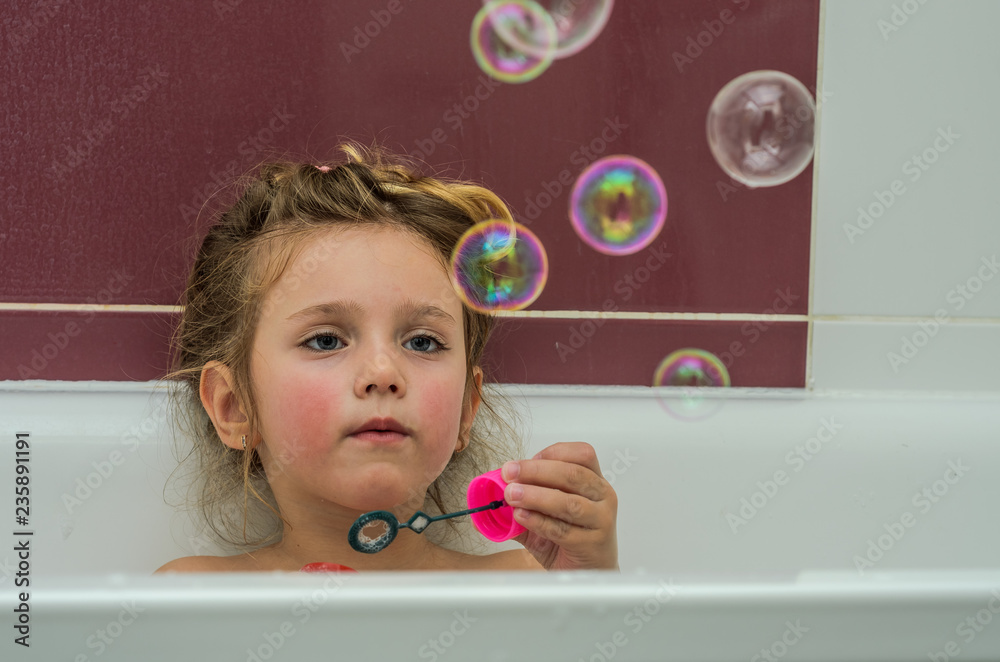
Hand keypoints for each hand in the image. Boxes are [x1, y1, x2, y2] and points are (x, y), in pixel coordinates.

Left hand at [501, 441, 618, 570]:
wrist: (587, 570)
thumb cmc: (570, 536)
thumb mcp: (548, 511)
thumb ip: (526, 497)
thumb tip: (494, 488)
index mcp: (594, 480)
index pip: (582, 454)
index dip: (553, 453)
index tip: (527, 460)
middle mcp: (602, 496)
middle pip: (572, 474)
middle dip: (536, 471)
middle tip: (509, 473)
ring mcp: (601, 520)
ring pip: (569, 503)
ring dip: (535, 496)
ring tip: (511, 495)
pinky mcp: (593, 543)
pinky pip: (562, 530)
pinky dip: (538, 521)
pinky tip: (521, 516)